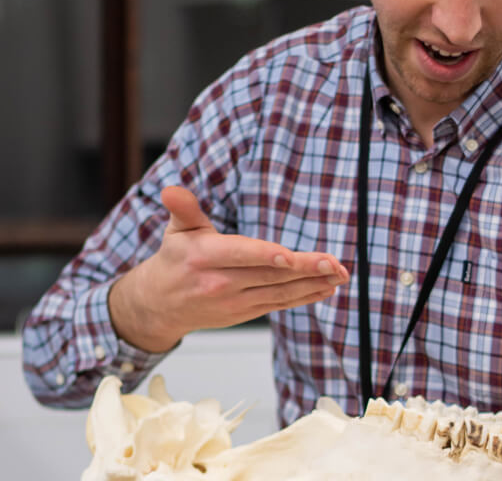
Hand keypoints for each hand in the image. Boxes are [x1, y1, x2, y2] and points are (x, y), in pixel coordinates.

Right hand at [109, 186, 349, 351]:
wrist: (161, 304)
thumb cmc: (175, 259)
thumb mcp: (176, 230)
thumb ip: (183, 208)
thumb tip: (172, 189)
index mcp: (203, 257)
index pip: (239, 254)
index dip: (264, 256)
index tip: (289, 255)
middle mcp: (220, 283)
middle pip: (268, 274)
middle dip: (305, 269)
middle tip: (334, 263)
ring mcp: (234, 301)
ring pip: (279, 292)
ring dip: (314, 284)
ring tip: (340, 274)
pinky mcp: (246, 312)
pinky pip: (279, 303)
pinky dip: (305, 297)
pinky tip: (327, 288)